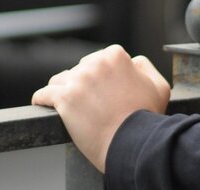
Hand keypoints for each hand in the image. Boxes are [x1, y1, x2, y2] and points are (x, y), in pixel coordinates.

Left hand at [32, 44, 169, 171]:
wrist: (131, 143)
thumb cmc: (146, 118)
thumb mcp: (158, 86)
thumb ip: (145, 66)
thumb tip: (132, 61)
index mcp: (115, 57)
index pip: (100, 60)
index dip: (102, 76)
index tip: (102, 90)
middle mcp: (94, 64)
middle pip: (80, 69)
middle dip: (83, 83)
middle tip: (90, 102)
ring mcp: (77, 81)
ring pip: (61, 80)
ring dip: (64, 90)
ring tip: (69, 104)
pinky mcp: (63, 98)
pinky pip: (44, 94)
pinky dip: (42, 98)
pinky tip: (41, 102)